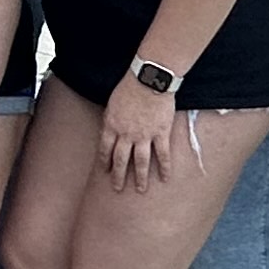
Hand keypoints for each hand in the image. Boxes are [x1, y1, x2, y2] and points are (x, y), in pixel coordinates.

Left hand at [100, 77, 188, 192]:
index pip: (105, 149)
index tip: (104, 171)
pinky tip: (164, 178)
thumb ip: (111, 119)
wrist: (149, 79)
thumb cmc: (130, 86)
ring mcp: (144, 136)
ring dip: (139, 177)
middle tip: (117, 188)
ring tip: (140, 189)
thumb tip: (110, 128)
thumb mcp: (112, 103)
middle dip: (118, 176)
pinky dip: (164, 167)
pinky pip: (162, 154)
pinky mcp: (161, 133)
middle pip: (120, 159)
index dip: (105, 161)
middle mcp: (126, 134)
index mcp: (112, 126)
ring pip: (140, 161)